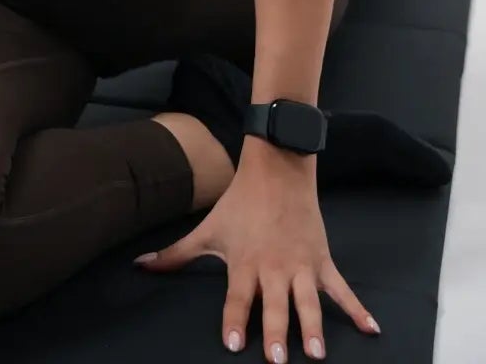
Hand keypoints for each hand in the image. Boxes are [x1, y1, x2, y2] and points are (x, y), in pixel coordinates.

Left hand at [136, 156, 380, 358]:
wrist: (275, 169)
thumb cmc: (238, 203)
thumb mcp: (206, 229)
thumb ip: (175, 254)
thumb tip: (140, 267)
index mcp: (244, 263)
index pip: (237, 298)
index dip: (234, 320)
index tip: (233, 345)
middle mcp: (273, 268)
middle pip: (274, 306)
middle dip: (275, 333)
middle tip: (277, 360)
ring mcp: (301, 265)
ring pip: (308, 302)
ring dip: (313, 328)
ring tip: (316, 354)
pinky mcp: (322, 260)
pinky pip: (341, 289)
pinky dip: (358, 309)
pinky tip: (372, 330)